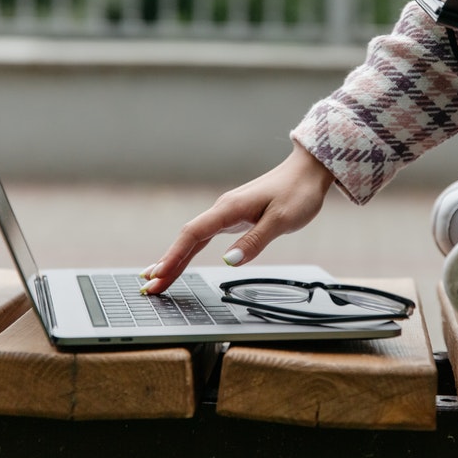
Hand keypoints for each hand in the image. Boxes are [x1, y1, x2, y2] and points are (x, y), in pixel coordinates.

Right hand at [140, 143, 334, 293]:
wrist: (308, 171)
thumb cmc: (298, 192)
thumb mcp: (281, 220)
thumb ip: (255, 241)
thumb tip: (229, 261)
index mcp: (230, 208)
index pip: (193, 234)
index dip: (174, 256)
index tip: (159, 275)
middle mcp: (223, 209)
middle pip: (186, 238)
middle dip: (167, 263)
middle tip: (149, 286)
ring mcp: (226, 213)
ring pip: (193, 239)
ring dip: (175, 259)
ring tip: (158, 279)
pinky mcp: (233, 217)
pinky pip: (204, 237)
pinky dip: (189, 251)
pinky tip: (180, 261)